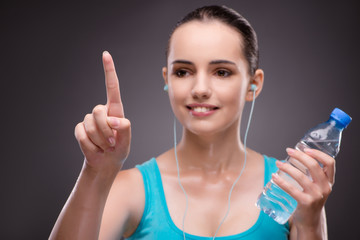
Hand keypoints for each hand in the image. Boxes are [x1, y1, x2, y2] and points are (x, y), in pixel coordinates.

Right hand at [74, 51, 130, 172]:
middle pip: (98, 111)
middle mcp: (102, 112)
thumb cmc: (119, 150)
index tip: (105, 54)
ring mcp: (89, 120)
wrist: (106, 163)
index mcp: (115, 110)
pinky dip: (90, 146)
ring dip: (99, 141)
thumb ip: (125, 128)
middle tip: (111, 144)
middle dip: (105, 130)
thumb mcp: (126, 141)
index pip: (112, 88)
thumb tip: (112, 120)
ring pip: (89, 125)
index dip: (109, 71)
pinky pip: (81, 135)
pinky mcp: (80, 129)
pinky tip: (95, 149)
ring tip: (105, 147)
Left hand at [272, 148, 334, 228]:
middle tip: (288, 151)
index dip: (318, 153)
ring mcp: (316, 195)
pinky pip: (291, 189)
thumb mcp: (316, 186)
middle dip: (299, 156)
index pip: (330, 163)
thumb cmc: (310, 198)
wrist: (310, 220)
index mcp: (329, 181)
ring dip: (287, 167)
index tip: (305, 149)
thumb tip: (294, 153)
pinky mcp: (305, 202)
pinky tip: (274, 176)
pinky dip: (280, 181)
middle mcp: (325, 187)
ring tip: (278, 163)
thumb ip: (311, 173)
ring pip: (300, 176)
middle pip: (313, 166)